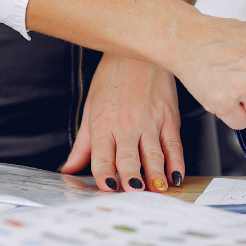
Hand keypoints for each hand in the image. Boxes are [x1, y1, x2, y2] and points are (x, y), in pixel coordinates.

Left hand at [61, 54, 182, 192]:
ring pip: (153, 154)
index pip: (102, 155)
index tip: (107, 189)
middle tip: (134, 194)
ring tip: (156, 190)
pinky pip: (174, 144)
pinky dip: (176, 162)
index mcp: (104, 124)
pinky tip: (176, 176)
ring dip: (155, 174)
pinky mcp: (169, 117)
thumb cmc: (113, 78)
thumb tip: (68, 168)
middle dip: (132, 178)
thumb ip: (83, 144)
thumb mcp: (91, 108)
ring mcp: (150, 121)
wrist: (138, 50)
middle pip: (129, 157)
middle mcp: (127, 124)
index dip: (104, 173)